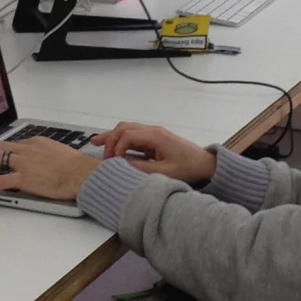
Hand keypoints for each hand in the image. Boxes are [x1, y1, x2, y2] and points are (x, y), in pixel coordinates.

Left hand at [0, 135, 99, 203]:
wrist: (82, 174)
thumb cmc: (77, 166)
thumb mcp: (60, 151)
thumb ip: (46, 153)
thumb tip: (43, 159)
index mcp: (36, 142)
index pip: (14, 144)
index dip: (4, 152)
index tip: (1, 158)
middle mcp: (26, 150)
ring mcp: (23, 164)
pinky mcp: (23, 179)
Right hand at [92, 123, 213, 184]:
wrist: (205, 164)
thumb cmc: (189, 167)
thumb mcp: (165, 172)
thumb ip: (142, 168)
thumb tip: (122, 167)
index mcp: (155, 136)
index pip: (127, 136)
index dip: (116, 148)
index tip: (113, 163)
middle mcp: (152, 131)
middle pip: (123, 128)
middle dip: (110, 140)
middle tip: (103, 158)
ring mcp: (153, 133)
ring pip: (126, 129)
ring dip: (112, 136)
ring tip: (95, 143)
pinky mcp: (153, 139)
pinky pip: (132, 135)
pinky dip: (119, 139)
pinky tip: (110, 144)